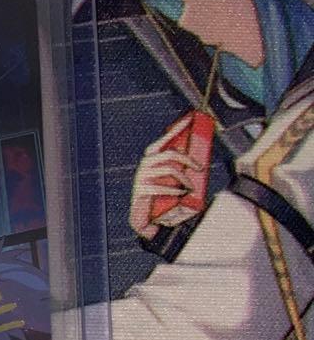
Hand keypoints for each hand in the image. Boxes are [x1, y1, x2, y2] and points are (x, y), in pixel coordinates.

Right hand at [130, 113, 204, 240]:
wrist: (147, 220)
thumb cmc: (161, 199)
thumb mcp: (172, 182)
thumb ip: (181, 171)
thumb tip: (199, 164)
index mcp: (152, 160)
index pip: (164, 140)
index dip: (177, 129)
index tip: (190, 119)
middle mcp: (145, 165)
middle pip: (170, 154)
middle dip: (188, 159)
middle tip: (199, 168)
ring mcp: (141, 177)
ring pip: (169, 169)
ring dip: (184, 179)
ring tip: (190, 187)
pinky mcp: (140, 190)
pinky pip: (161, 186)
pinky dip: (174, 190)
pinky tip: (181, 194)